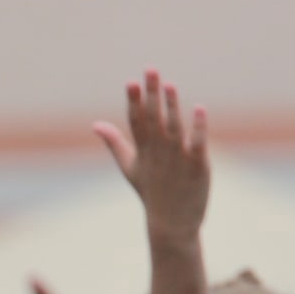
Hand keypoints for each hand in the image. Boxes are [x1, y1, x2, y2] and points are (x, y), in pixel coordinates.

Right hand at [94, 70, 208, 239]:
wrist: (171, 223)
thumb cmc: (151, 193)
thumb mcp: (129, 167)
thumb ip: (114, 143)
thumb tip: (95, 124)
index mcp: (142, 151)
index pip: (136, 121)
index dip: (134, 101)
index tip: (130, 82)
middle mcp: (158, 152)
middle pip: (153, 119)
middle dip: (151, 94)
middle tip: (150, 70)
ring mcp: (178, 159)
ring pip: (173, 128)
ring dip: (171, 106)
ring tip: (169, 85)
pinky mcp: (197, 166)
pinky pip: (197, 143)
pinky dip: (198, 127)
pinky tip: (199, 108)